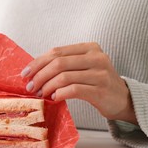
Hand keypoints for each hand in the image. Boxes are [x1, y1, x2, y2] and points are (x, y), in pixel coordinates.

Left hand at [21, 42, 136, 123]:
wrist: (122, 99)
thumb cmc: (96, 82)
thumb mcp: (83, 67)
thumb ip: (64, 64)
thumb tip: (33, 70)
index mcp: (89, 48)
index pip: (57, 52)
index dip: (38, 62)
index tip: (25, 73)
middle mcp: (96, 57)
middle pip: (58, 63)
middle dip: (39, 75)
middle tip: (30, 87)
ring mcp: (100, 73)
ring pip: (64, 77)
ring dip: (47, 86)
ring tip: (40, 94)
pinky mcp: (100, 90)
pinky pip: (73, 90)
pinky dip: (59, 93)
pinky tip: (54, 98)